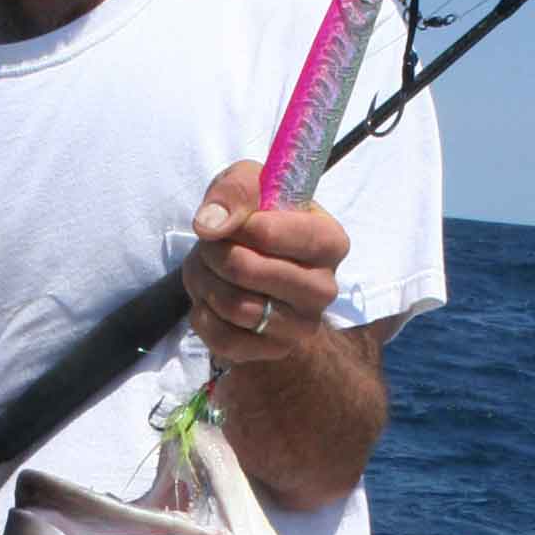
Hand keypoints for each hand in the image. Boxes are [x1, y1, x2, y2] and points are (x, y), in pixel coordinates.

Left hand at [182, 161, 349, 363]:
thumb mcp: (249, 183)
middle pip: (245, 270)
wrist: (254, 265)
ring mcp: (303, 326)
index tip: (230, 221)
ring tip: (208, 269)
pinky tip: (212, 300)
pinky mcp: (276, 351)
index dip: (233, 224)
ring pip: (233, 306)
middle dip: (213, 252)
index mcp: (330, 242)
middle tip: (210, 245)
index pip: (267, 233)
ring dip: (204, 281)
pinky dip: (204, 315)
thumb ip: (234, 190)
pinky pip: (223, 339)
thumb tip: (211, 227)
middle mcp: (325, 289)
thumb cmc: (259, 217)